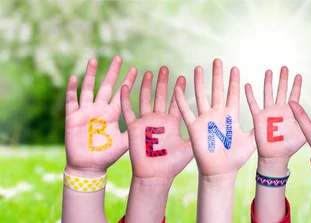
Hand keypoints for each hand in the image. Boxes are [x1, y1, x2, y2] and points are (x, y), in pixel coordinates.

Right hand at [65, 56, 136, 175]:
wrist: (89, 167)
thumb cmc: (108, 156)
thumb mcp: (126, 142)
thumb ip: (136, 132)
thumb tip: (155, 126)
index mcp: (113, 114)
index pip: (123, 93)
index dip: (128, 81)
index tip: (137, 68)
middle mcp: (100, 109)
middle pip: (107, 86)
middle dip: (113, 72)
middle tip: (119, 57)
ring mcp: (86, 112)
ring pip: (89, 88)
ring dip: (90, 74)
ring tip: (93, 60)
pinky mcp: (72, 117)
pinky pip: (71, 100)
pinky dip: (72, 89)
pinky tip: (74, 77)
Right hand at [121, 66, 193, 178]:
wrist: (155, 176)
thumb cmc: (173, 165)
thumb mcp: (190, 147)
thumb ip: (199, 134)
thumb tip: (216, 126)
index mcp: (173, 122)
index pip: (177, 101)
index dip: (179, 89)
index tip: (183, 75)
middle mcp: (159, 120)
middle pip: (161, 96)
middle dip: (163, 82)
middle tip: (165, 68)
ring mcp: (146, 122)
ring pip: (145, 99)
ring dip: (146, 86)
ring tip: (148, 72)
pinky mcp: (133, 128)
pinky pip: (128, 111)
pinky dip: (125, 99)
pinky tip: (124, 86)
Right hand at [175, 59, 255, 177]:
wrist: (221, 171)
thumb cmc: (236, 158)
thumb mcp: (251, 141)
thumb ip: (257, 128)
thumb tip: (271, 119)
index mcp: (231, 115)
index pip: (232, 94)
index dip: (234, 81)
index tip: (235, 67)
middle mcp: (218, 114)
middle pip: (217, 90)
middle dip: (217, 75)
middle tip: (217, 60)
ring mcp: (205, 119)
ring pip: (201, 96)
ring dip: (200, 82)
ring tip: (199, 67)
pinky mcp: (195, 128)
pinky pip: (187, 112)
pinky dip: (182, 101)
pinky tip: (178, 88)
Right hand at [245, 67, 304, 173]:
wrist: (276, 156)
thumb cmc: (290, 146)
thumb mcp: (303, 132)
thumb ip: (308, 122)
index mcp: (290, 112)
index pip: (294, 95)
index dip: (296, 86)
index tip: (298, 75)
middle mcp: (279, 109)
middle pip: (281, 90)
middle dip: (283, 79)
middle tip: (285, 67)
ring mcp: (268, 112)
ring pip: (268, 93)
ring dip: (268, 82)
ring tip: (269, 71)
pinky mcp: (258, 118)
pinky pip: (253, 104)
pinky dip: (249, 95)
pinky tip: (247, 85)